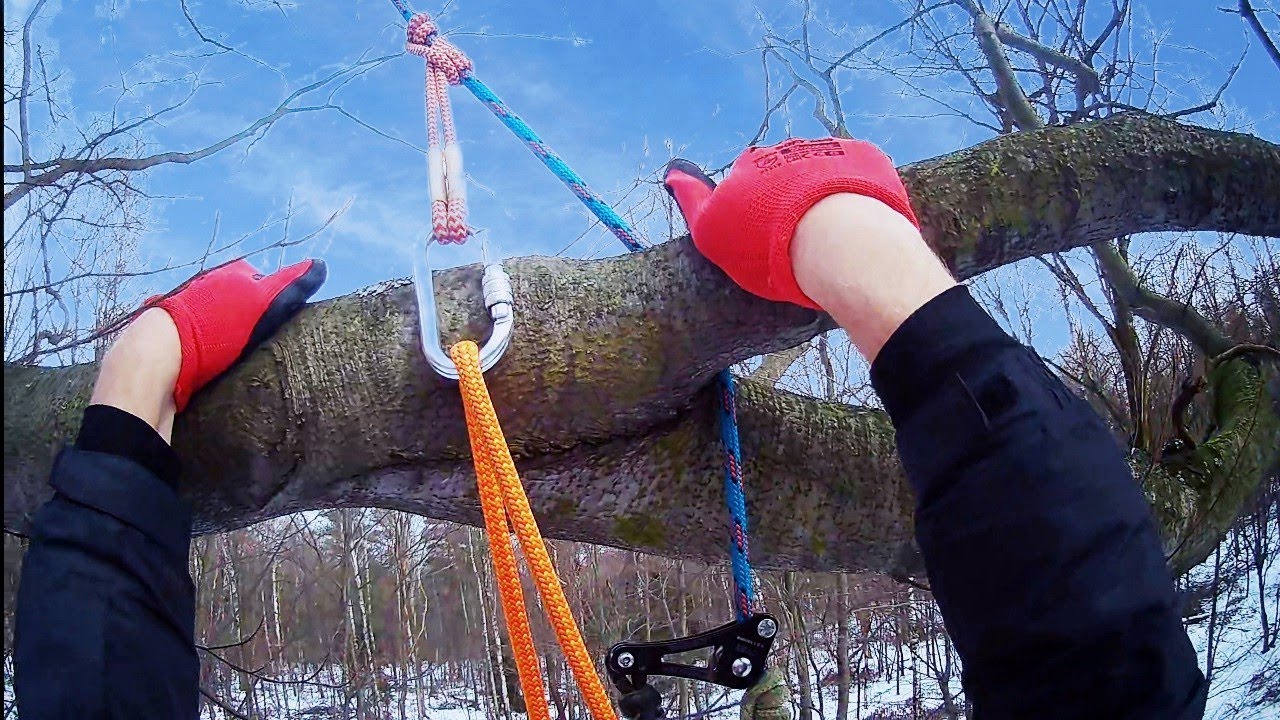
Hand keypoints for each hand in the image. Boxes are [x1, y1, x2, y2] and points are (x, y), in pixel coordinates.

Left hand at [151, 258, 326, 410]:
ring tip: (236, 359)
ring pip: (210, 326)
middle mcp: (197, 291)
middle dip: (244, 320)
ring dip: (222, 339)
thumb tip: (319, 266)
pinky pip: (192, 349)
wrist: (155, 359)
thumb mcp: (262, 301)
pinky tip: (212, 371)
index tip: (278, 318)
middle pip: (231, 303)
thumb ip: (290, 284)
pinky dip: (203, 356)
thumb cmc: (212, 327)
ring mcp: (177, 318)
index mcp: (222, 277)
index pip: (256, 281)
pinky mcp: (164, 348)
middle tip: (259, 341)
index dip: (271, 299)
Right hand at [663, 137, 918, 309]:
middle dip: (788, 191)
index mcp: (748, 166)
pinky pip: (857, 169)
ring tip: (831, 230)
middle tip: (798, 233)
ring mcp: (826, 151)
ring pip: (821, 168)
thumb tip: (672, 172)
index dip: (751, 197)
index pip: (743, 174)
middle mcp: (784, 151)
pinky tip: (858, 217)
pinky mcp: (863, 157)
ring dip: (823, 190)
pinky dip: (856, 188)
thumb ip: (692, 201)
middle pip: (784, 169)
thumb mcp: (713, 234)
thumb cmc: (768, 248)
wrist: (837, 241)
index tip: (762, 222)